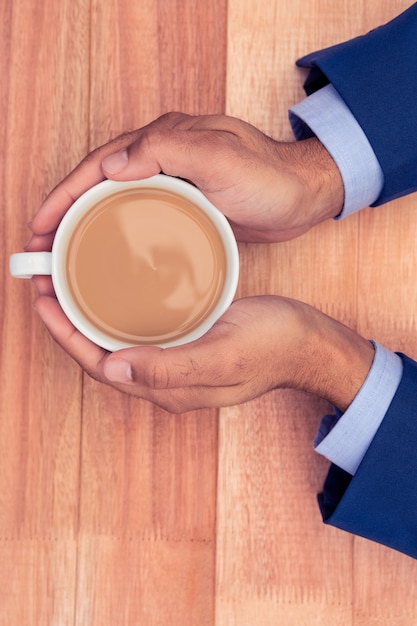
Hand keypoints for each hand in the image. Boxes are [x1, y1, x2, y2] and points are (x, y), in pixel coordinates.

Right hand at [28, 113, 343, 249]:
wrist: (304, 197)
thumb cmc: (269, 176)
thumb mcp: (221, 156)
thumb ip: (168, 149)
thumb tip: (113, 163)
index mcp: (163, 141)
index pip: (99, 165)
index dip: (65, 194)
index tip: (41, 224)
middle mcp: (163, 158)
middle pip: (99, 184)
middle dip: (66, 212)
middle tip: (43, 246)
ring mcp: (173, 183)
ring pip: (116, 202)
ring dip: (87, 225)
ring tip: (65, 255)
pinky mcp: (185, 206)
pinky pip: (140, 217)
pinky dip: (117, 233)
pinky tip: (110, 255)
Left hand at [32, 278, 373, 413]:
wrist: (309, 344)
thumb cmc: (274, 347)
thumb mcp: (225, 354)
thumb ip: (172, 367)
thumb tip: (114, 370)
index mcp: (168, 386)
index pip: (99, 364)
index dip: (66, 335)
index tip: (43, 300)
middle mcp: (165, 378)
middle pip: (100, 354)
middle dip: (68, 322)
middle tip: (48, 281)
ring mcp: (176, 362)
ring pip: (117, 341)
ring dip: (88, 315)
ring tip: (69, 282)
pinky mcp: (188, 344)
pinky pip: (139, 331)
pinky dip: (116, 311)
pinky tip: (114, 291)